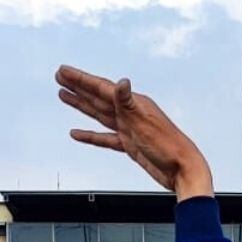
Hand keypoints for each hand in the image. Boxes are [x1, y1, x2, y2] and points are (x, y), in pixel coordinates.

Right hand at [55, 66, 214, 199]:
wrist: (182, 171)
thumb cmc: (168, 146)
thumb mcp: (145, 123)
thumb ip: (129, 103)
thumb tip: (121, 81)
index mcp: (133, 103)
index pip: (102, 88)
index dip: (81, 79)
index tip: (63, 71)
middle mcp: (130, 113)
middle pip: (98, 97)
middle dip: (78, 86)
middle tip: (59, 76)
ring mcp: (129, 129)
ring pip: (99, 114)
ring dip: (81, 105)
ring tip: (63, 96)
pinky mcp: (129, 145)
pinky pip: (105, 138)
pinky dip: (90, 135)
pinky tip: (76, 133)